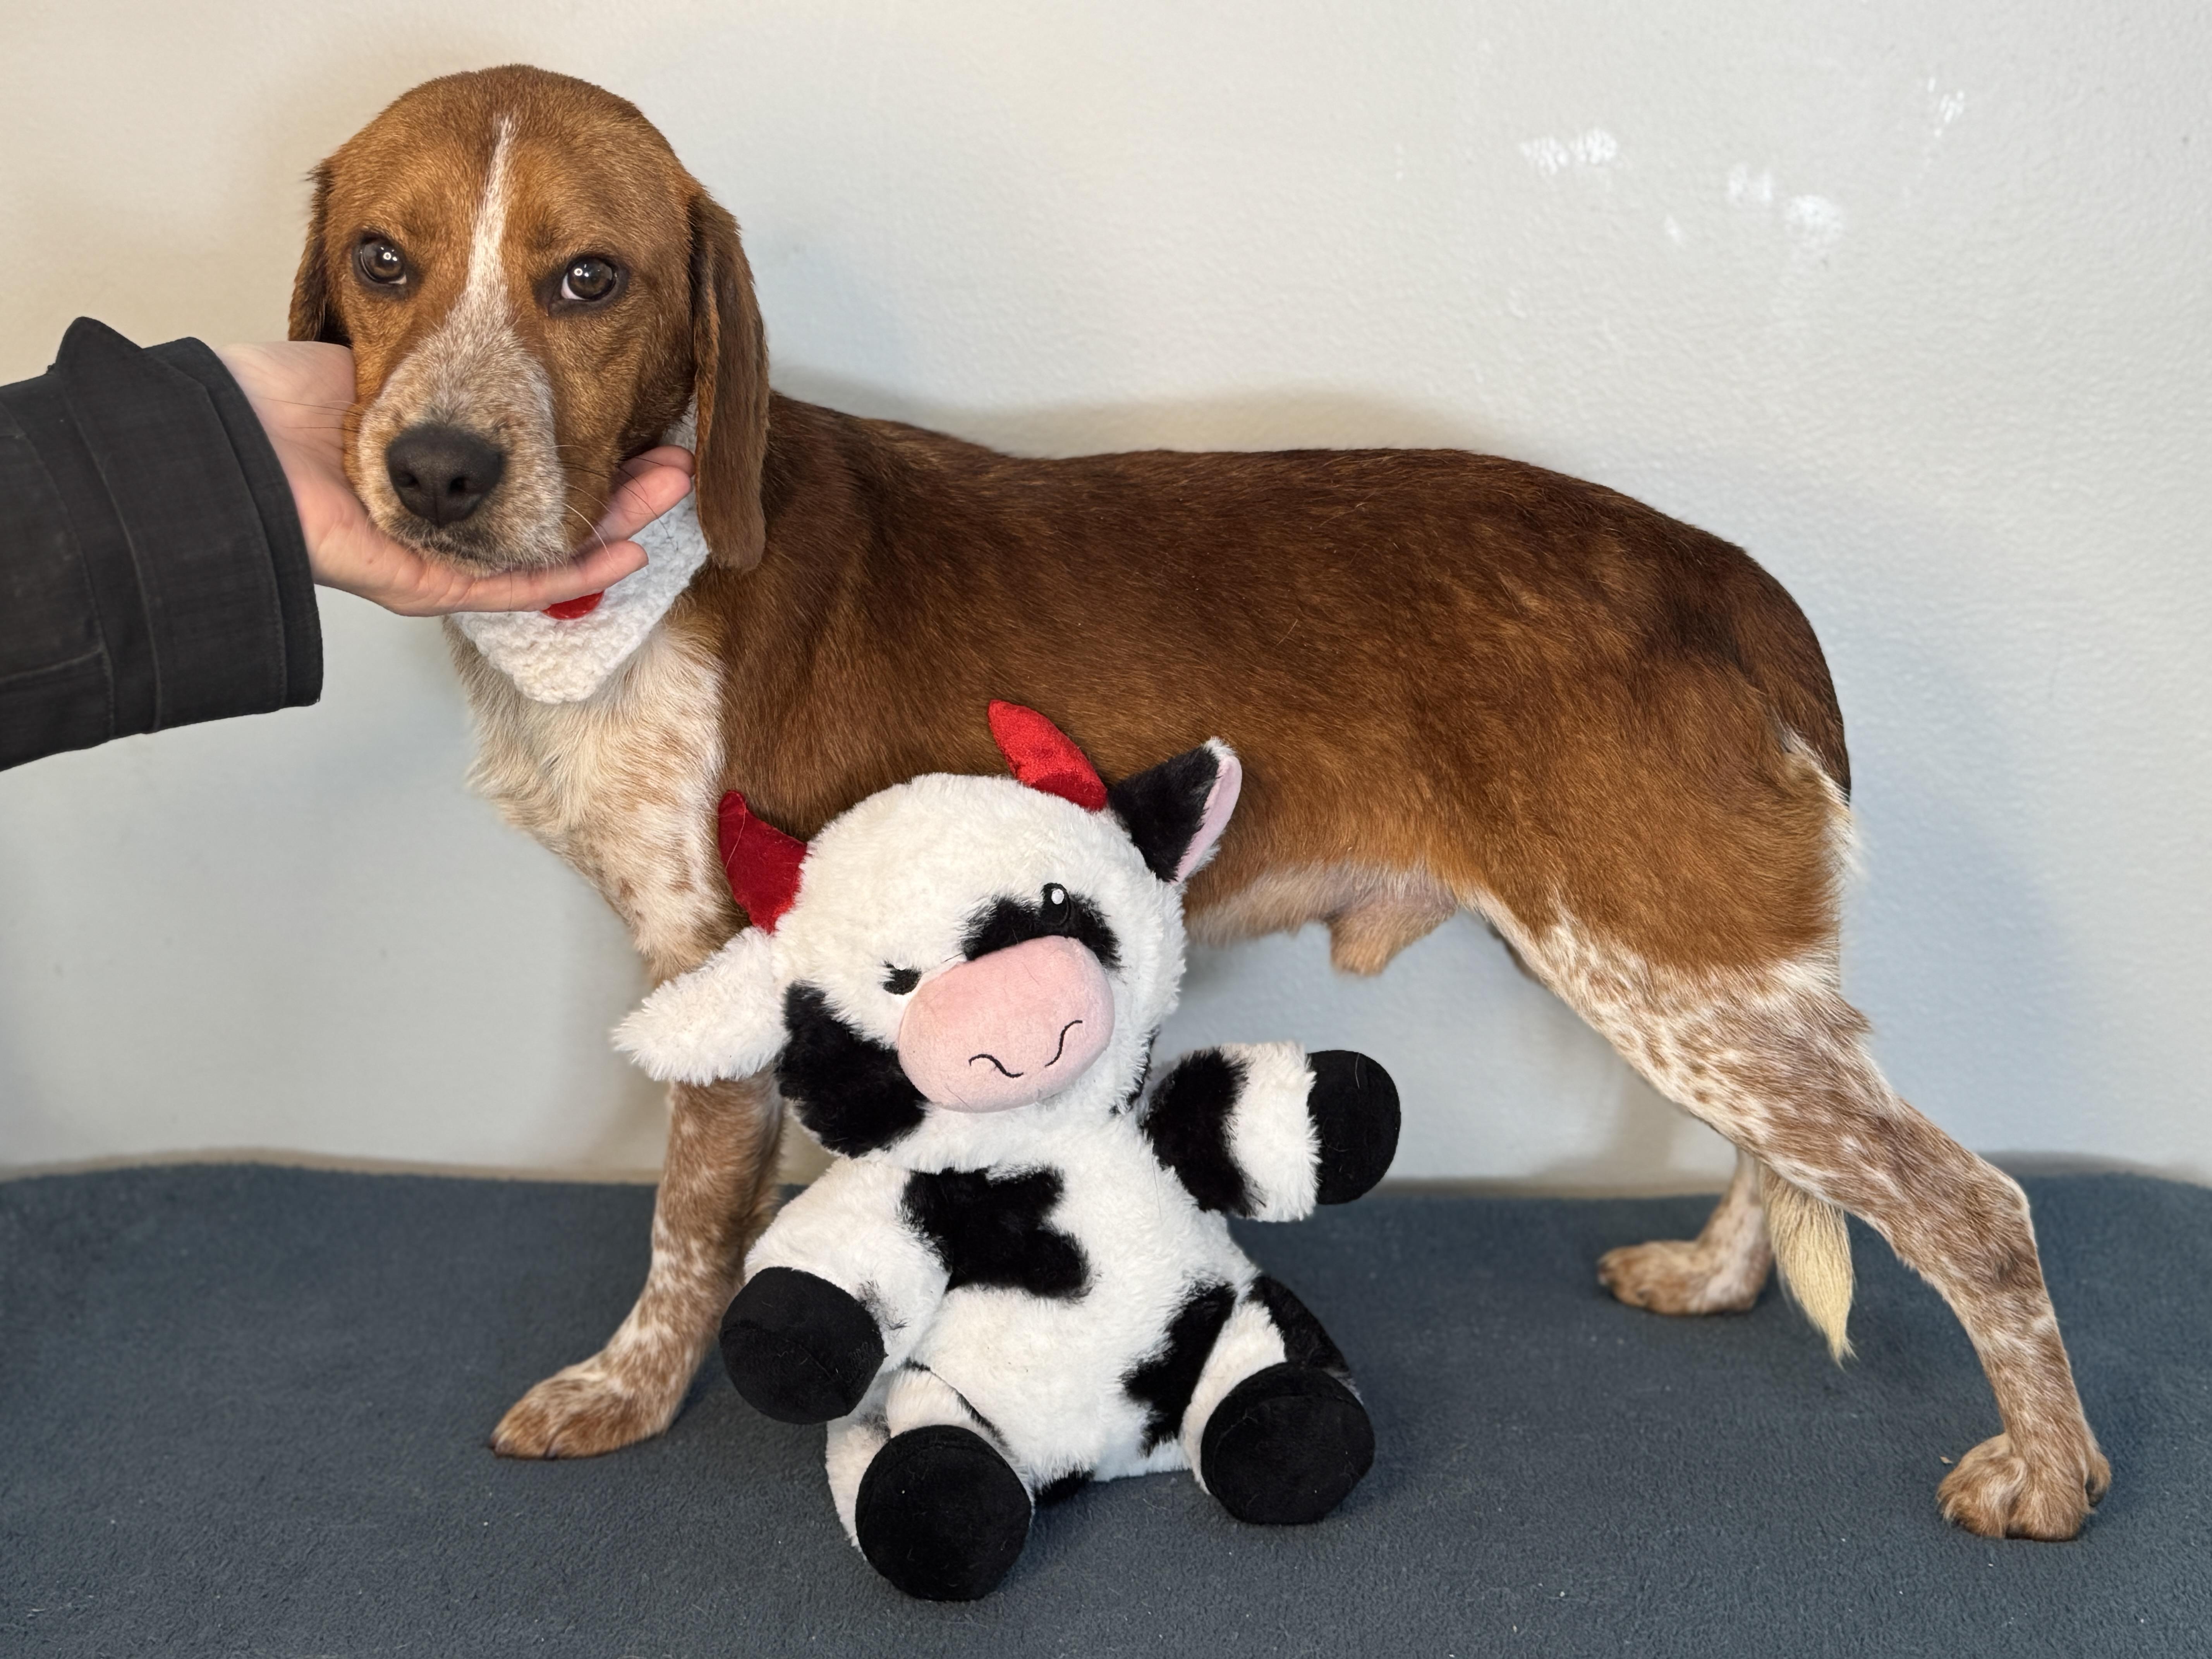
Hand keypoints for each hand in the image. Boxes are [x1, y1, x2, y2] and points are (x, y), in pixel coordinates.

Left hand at [213, 342, 694, 616]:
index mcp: (433, 463)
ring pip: (549, 546)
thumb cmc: (277, 399)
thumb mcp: (387, 350)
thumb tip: (506, 319)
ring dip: (620, 517)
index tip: (639, 408)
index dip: (595, 437)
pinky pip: (515, 588)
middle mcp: (440, 512)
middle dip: (623, 478)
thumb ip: (445, 352)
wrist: (225, 443)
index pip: (533, 460)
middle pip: (554, 504)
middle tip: (677, 451)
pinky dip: (577, 570)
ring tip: (674, 483)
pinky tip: (628, 547)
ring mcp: (437, 555)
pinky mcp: (425, 585)